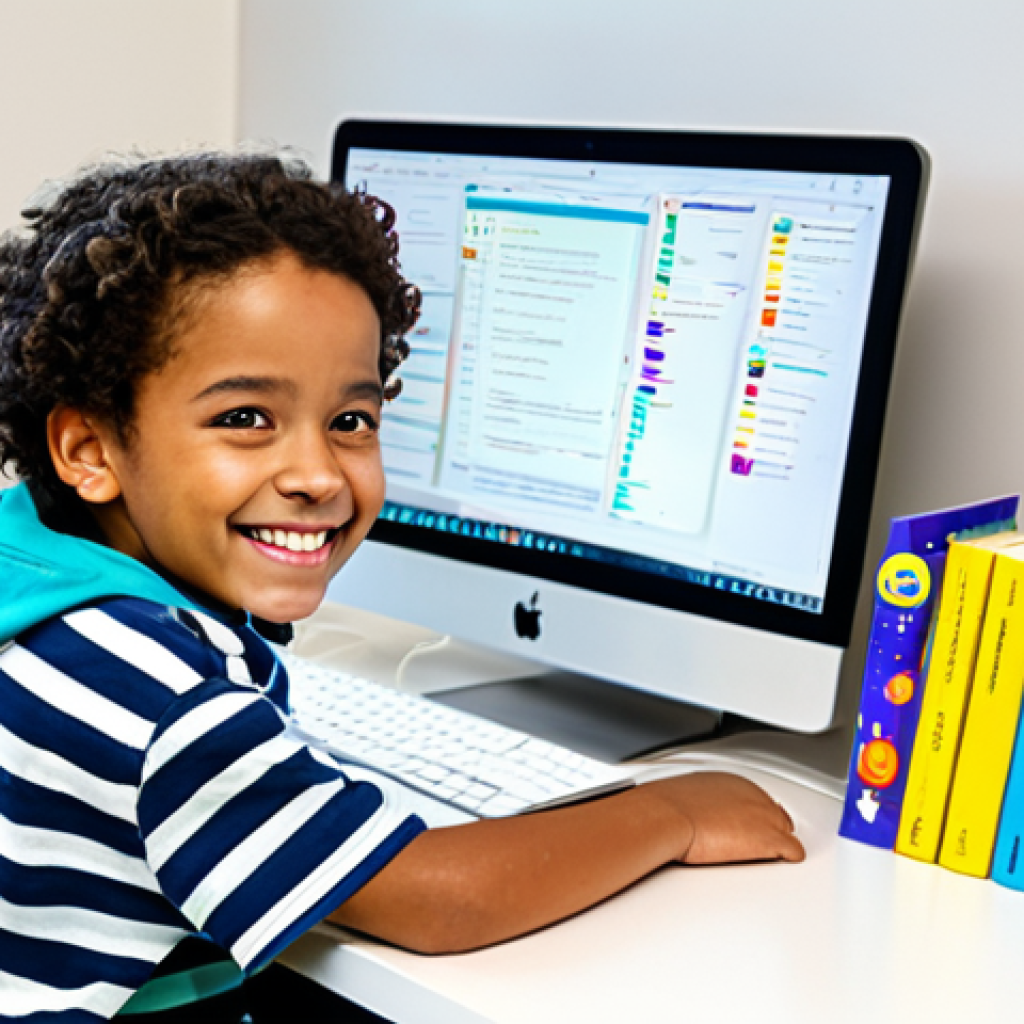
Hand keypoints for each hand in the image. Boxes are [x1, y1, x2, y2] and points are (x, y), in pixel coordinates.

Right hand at [647, 771, 804, 865]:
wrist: (668, 815)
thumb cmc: (668, 807)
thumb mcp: (684, 797)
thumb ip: (698, 802)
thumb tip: (688, 812)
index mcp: (732, 782)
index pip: (754, 800)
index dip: (749, 818)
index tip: (741, 828)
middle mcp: (752, 793)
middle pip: (774, 814)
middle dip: (766, 829)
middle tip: (750, 844)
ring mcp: (764, 815)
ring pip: (785, 830)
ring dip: (776, 843)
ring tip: (760, 856)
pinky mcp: (770, 838)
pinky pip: (793, 850)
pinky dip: (787, 858)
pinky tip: (777, 863)